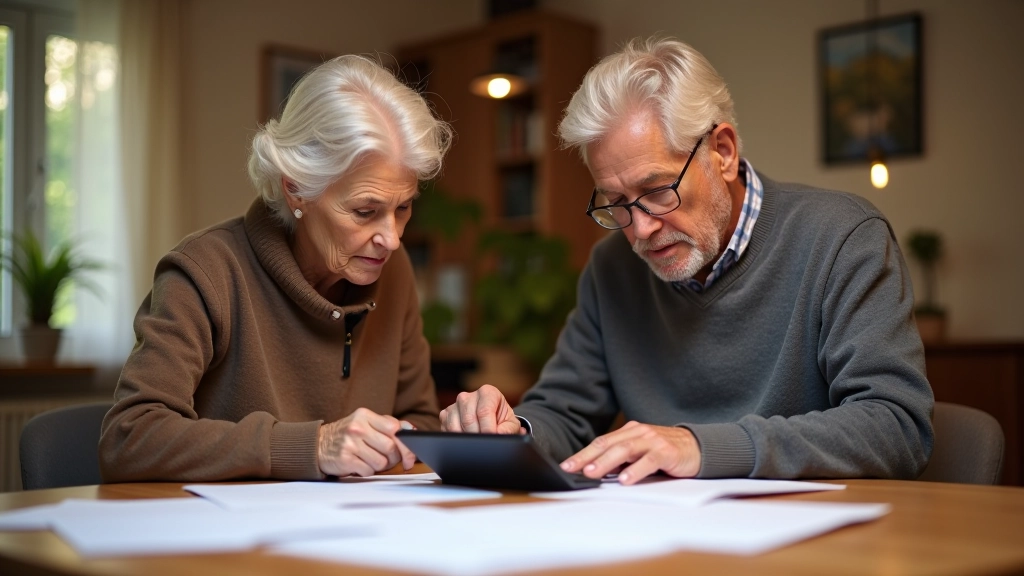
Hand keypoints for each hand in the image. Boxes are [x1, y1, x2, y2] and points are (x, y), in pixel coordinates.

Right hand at [317, 408, 415, 476]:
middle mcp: (357, 428)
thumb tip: (411, 430)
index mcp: (364, 415)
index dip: (404, 443)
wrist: (317, 445)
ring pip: (381, 462)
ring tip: (371, 460)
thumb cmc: (347, 434)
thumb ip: (387, 424)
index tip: (406, 452)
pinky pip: (369, 471)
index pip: (395, 428)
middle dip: (394, 458)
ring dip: (380, 466)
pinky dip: (368, 471)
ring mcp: (350, 444)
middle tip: (389, 459)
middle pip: (390, 447)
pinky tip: (360, 465)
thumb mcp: (364, 422)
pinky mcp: (345, 460)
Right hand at [439, 384, 521, 433]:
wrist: (492, 419)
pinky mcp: (445, 414)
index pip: (484, 411)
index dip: (488, 429)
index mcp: (487, 392)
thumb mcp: (511, 424)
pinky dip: (456, 438)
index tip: (491, 439)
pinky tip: (466, 438)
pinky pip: (447, 430)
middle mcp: (468, 396)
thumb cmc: (501, 420)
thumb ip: (508, 429)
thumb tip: (498, 434)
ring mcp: (455, 404)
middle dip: (477, 436)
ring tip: (476, 441)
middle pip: (468, 420)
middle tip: (484, 444)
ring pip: (455, 426)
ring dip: (466, 438)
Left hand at [560, 421, 700, 484]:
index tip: (566, 466)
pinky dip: (635, 470)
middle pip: (608, 444)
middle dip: (587, 457)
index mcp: (629, 432)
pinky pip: (648, 460)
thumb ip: (621, 459)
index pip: (602, 442)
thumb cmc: (665, 452)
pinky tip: (625, 480)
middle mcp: (639, 433)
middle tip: (572, 468)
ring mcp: (653, 441)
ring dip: (606, 462)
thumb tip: (594, 471)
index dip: (583, 454)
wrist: (699, 447)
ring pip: (625, 450)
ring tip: (592, 473)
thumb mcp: (640, 453)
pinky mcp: (667, 452)